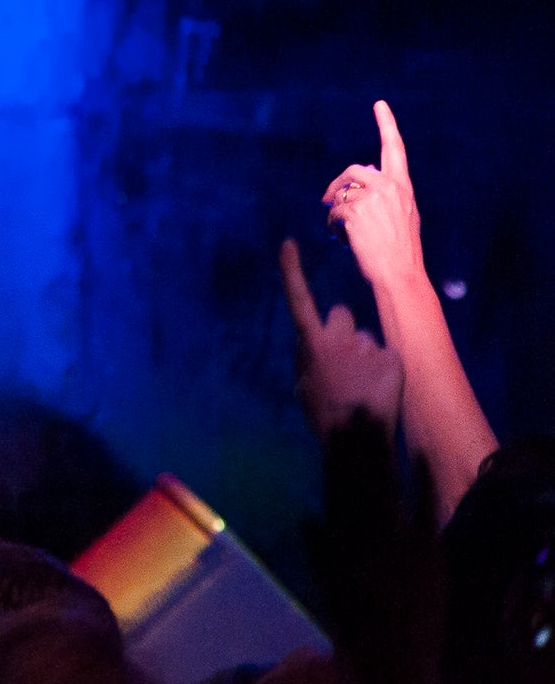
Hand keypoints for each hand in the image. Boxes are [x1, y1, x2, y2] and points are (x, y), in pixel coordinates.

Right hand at [280, 238, 404, 439]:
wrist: (358, 439)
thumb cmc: (323, 414)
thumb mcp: (304, 385)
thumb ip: (308, 356)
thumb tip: (313, 343)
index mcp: (312, 343)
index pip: (298, 299)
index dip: (292, 271)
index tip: (289, 244)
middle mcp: (340, 337)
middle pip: (342, 315)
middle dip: (344, 329)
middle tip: (345, 359)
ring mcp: (369, 346)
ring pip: (367, 339)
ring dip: (366, 354)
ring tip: (364, 384)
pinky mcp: (394, 358)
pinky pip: (388, 355)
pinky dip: (386, 369)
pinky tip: (380, 390)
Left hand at [322, 100, 426, 291]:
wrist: (400, 273)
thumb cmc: (401, 252)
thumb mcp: (403, 218)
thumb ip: (387, 198)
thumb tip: (361, 186)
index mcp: (404, 188)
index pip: (395, 150)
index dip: (387, 125)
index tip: (380, 105)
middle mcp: (390, 187)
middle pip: (354, 170)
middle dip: (337, 184)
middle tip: (327, 200)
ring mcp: (372, 197)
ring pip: (341, 192)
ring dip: (334, 209)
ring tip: (339, 230)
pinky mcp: (355, 209)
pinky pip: (333, 211)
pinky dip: (332, 225)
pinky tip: (340, 238)